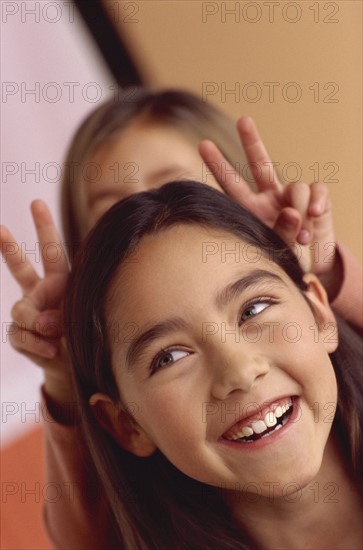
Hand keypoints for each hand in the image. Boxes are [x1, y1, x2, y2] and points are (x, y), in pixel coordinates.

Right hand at [1, 200, 71, 404]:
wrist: (71, 364)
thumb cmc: (80, 335)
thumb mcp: (78, 321)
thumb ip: (58, 316)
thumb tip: (41, 322)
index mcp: (60, 280)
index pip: (51, 250)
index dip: (43, 226)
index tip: (35, 203)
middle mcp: (40, 291)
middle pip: (20, 267)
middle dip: (8, 247)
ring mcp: (27, 311)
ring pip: (21, 309)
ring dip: (39, 323)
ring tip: (56, 334)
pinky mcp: (18, 333)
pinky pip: (20, 335)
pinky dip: (37, 344)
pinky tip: (50, 350)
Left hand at [199, 117, 339, 296]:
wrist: (309, 264)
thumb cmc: (283, 256)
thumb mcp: (277, 249)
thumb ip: (281, 232)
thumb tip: (291, 211)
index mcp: (250, 208)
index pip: (231, 184)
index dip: (219, 165)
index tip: (203, 144)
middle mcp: (269, 196)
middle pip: (260, 163)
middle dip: (253, 141)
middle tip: (243, 120)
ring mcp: (292, 195)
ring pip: (295, 186)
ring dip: (301, 208)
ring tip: (302, 237)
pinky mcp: (315, 197)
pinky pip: (316, 189)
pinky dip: (317, 202)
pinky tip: (315, 216)